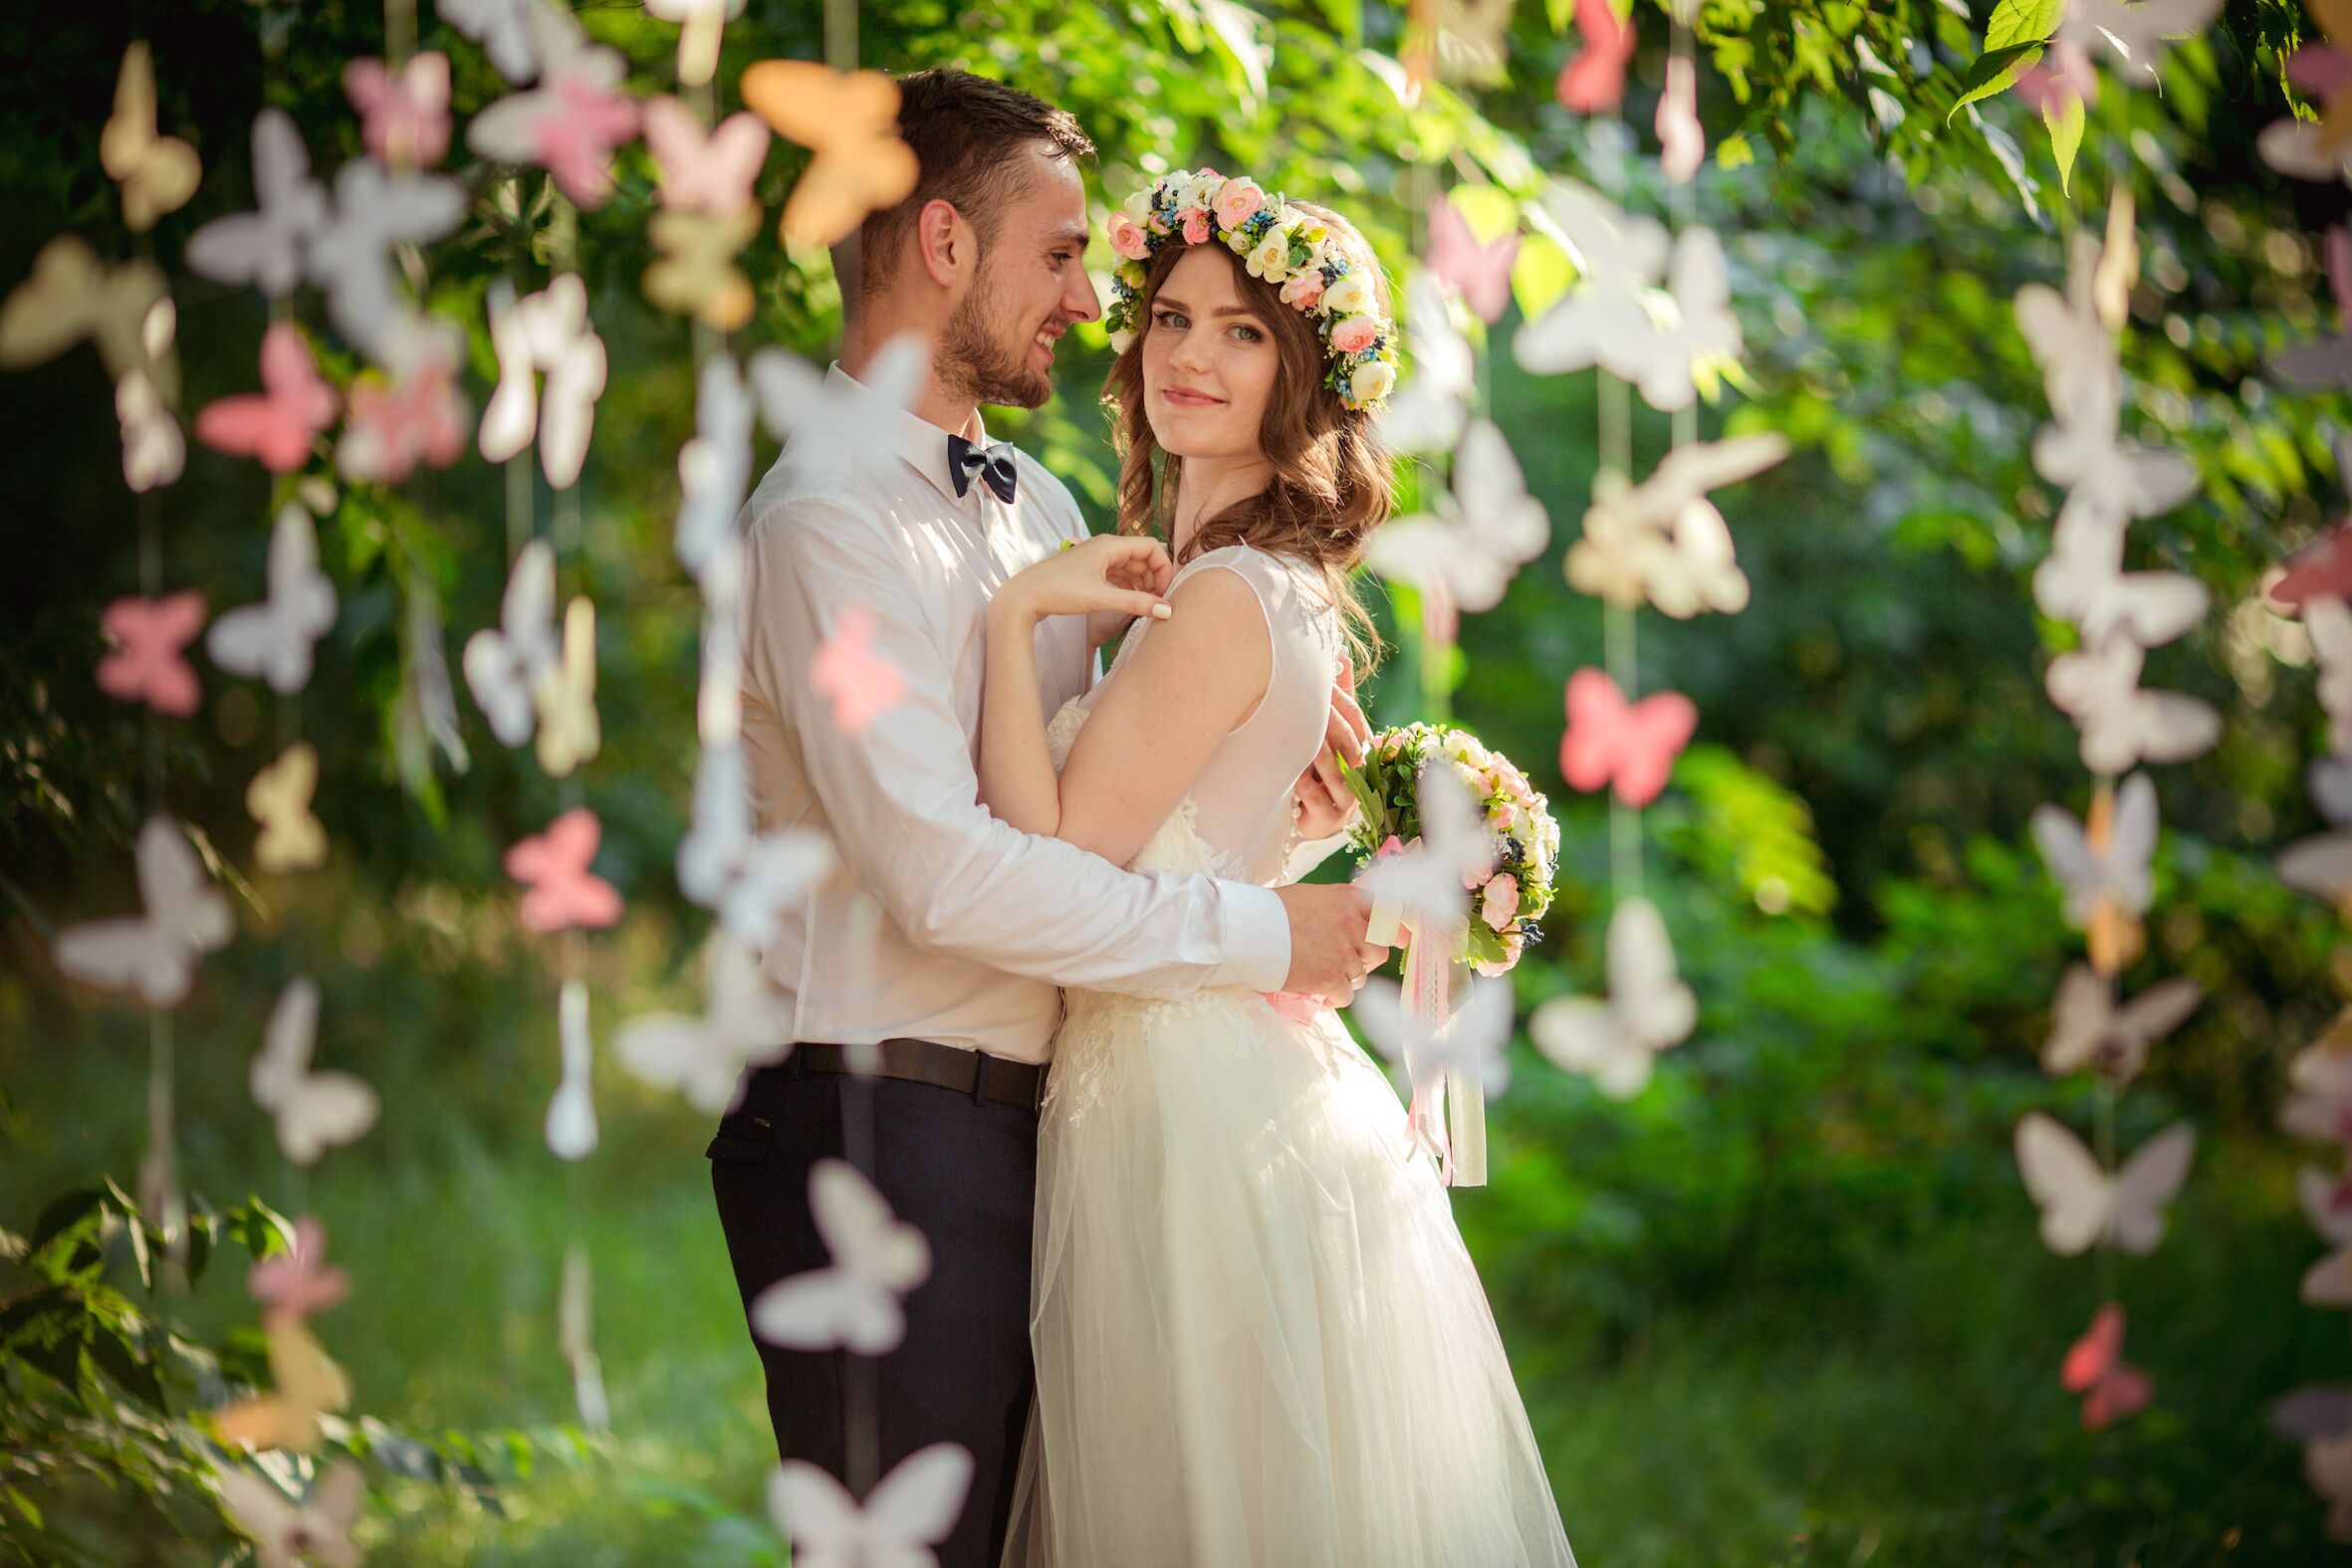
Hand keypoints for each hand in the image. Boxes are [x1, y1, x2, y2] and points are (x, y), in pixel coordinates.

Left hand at [993, 534, 1172, 627]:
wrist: (1024, 596)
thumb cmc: (1060, 591)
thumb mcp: (1102, 598)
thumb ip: (1136, 603)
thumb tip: (1167, 610)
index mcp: (1110, 545)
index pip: (1151, 547)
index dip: (1163, 568)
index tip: (1164, 592)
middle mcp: (1105, 547)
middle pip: (1142, 557)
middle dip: (1153, 578)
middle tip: (1156, 603)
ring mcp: (1096, 559)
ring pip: (1130, 567)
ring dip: (1141, 584)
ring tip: (1144, 606)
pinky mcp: (1088, 571)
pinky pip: (1117, 574)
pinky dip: (1127, 587)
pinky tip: (1128, 602)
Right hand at [1274, 882, 1389, 996]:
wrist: (1247, 931)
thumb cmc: (1269, 911)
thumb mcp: (1309, 897)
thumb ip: (1335, 907)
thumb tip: (1348, 919)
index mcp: (1347, 899)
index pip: (1388, 913)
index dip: (1394, 929)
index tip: (1398, 939)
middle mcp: (1352, 924)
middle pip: (1378, 950)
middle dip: (1365, 960)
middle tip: (1344, 963)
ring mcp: (1344, 952)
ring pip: (1361, 976)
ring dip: (1345, 979)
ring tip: (1322, 976)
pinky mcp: (1332, 978)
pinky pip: (1346, 995)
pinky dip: (1334, 997)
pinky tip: (1318, 992)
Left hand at [1291, 654, 1369, 838]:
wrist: (1310, 815)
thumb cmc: (1320, 766)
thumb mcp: (1328, 730)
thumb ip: (1339, 697)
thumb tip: (1341, 655)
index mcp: (1360, 748)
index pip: (1357, 719)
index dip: (1342, 700)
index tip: (1323, 682)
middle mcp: (1359, 773)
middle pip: (1350, 745)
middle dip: (1333, 724)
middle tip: (1315, 704)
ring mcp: (1346, 799)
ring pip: (1339, 776)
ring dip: (1322, 757)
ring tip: (1307, 740)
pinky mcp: (1328, 820)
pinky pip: (1320, 803)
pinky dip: (1308, 789)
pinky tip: (1295, 777)